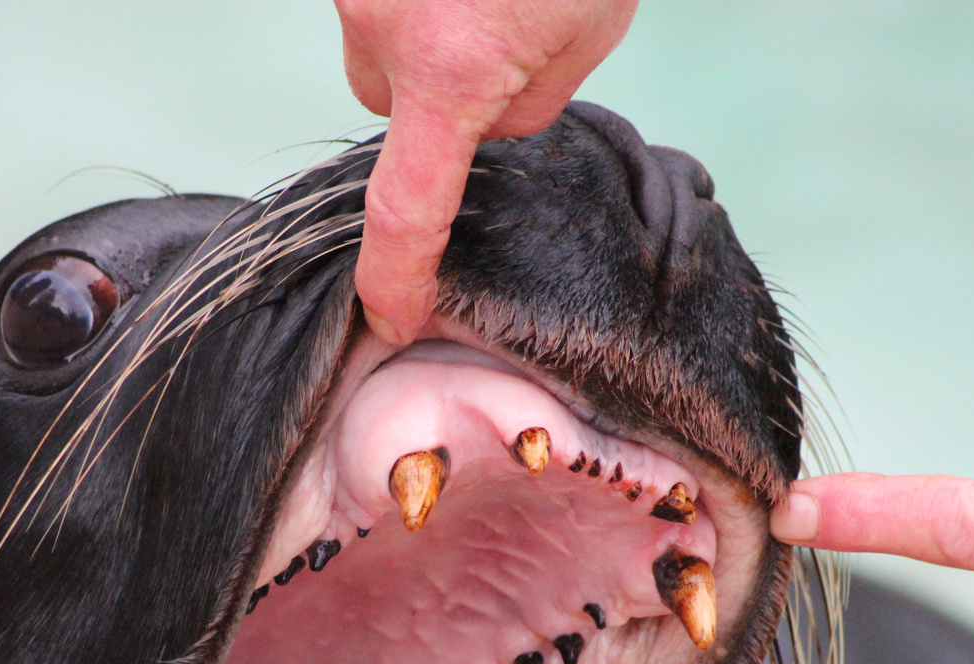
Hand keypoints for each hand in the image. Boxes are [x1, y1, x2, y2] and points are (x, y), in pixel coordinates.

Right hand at [335, 0, 637, 344]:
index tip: (393, 321)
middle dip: (442, 102)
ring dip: (431, 42)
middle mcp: (383, 28)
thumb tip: (491, 122)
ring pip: (387, 54)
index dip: (395, 281)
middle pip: (394, 112)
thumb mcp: (589, 27)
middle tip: (508, 51)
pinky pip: (383, 5)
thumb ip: (533, 102)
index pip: (405, 210)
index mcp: (452, 68)